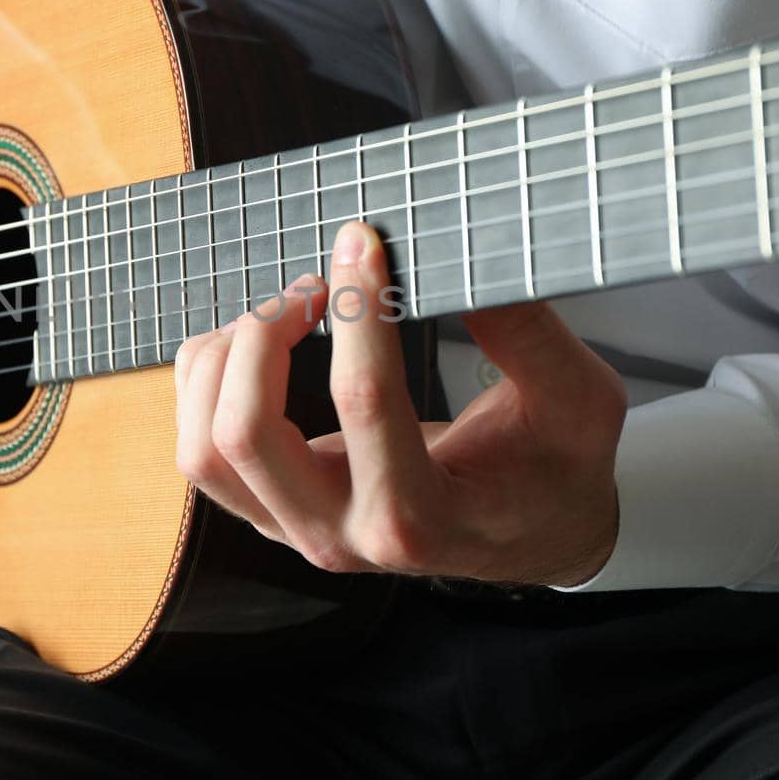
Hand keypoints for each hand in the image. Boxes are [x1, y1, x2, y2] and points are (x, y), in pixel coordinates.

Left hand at [173, 222, 625, 587]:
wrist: (537, 534)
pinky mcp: (271, 514)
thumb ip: (524, 330)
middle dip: (263, 336)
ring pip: (204, 448)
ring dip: (225, 360)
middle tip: (316, 284)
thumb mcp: (576, 398)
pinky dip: (210, 382)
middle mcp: (343, 538)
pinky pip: (201, 451)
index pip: (364, 403)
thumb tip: (459, 251)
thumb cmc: (558, 467)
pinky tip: (261, 342)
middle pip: (245, 437)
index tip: (363, 241)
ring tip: (287, 310)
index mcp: (421, 520)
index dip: (359, 309)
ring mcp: (296, 531)